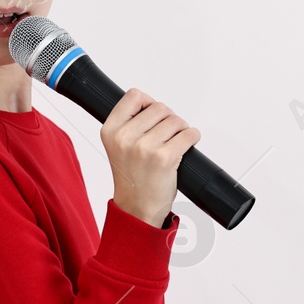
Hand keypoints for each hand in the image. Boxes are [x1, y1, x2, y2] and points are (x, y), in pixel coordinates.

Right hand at [101, 87, 199, 227]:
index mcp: (110, 130)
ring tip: (175, 142)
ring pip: (175, 120)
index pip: (134, 96)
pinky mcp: (164, 158)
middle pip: (159, 107)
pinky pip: (188, 135)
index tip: (153, 115)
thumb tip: (152, 105)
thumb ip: (128, 124)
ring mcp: (144, 148)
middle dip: (168, 119)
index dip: (147, 102)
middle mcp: (125, 137)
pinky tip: (186, 145)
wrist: (137, 208)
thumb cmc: (131, 177)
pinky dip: (192, 137)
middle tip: (166, 135)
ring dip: (181, 129)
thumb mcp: (117, 146)